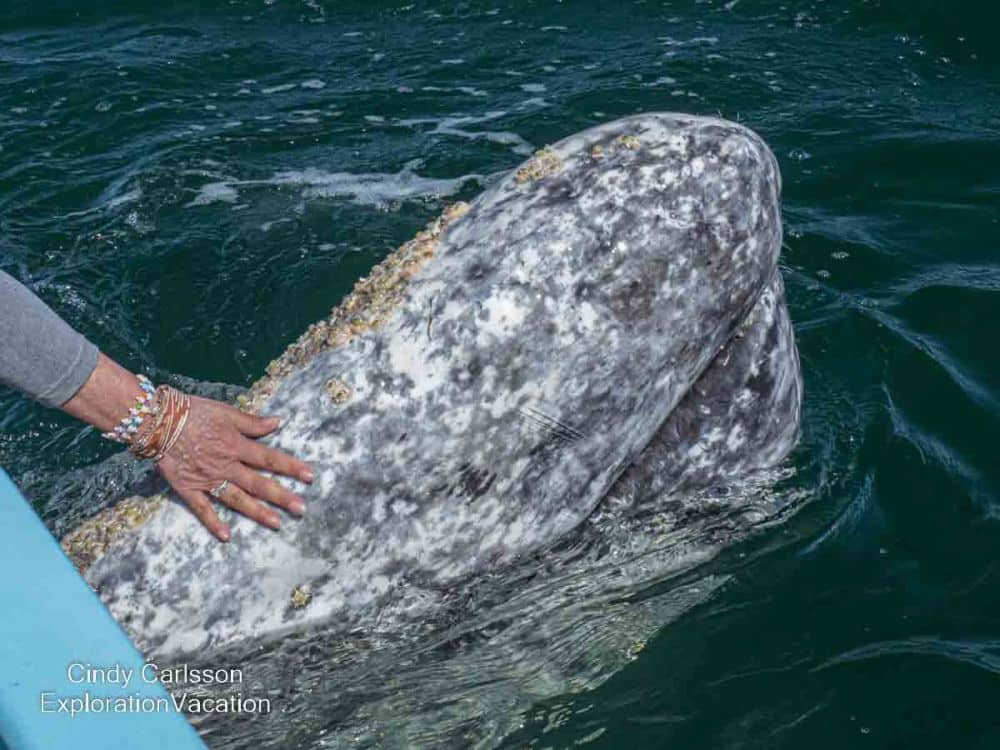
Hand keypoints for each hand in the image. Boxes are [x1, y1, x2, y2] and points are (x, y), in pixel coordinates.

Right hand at [156, 396, 313, 540]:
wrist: (157, 421)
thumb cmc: (193, 412)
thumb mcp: (226, 412)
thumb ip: (252, 422)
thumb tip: (277, 422)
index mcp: (236, 445)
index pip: (269, 458)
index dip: (291, 467)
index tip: (310, 476)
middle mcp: (226, 465)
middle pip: (258, 483)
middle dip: (281, 496)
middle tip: (301, 509)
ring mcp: (207, 479)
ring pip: (237, 498)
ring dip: (257, 512)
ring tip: (277, 523)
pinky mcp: (188, 488)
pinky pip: (202, 508)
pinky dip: (213, 522)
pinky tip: (227, 536)